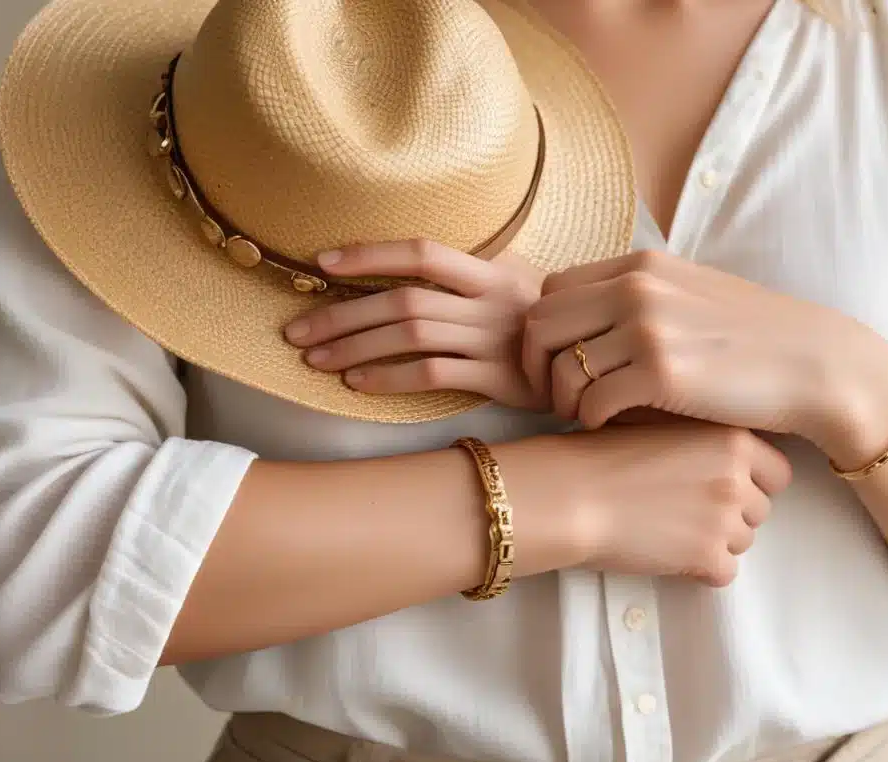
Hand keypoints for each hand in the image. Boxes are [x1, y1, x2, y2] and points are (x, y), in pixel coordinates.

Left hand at [285, 240, 545, 409]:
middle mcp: (492, 299)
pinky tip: (358, 384)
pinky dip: (390, 378)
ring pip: (412, 336)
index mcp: (491, 268)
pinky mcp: (499, 379)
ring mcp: (496, 339)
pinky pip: (433, 375)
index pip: (423, 251)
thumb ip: (460, 274)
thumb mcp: (508, 282)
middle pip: (405, 299)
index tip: (322, 263)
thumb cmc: (534, 321)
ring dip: (355, 347)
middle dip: (342, 314)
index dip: (371, 254)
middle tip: (295, 330)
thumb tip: (390, 267)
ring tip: (314, 359)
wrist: (591, 363)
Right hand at [512, 422, 792, 586]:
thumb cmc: (602, 454)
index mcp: (732, 439)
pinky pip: (724, 573)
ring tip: (669, 530)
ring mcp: (726, 519)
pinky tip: (668, 553)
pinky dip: (700, 570)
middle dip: (730, 513)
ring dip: (714, 541)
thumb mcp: (661, 424)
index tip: (718, 486)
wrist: (570, 493)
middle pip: (760, 510)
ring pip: (742, 542)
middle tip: (685, 510)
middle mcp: (738, 478)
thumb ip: (702, 439)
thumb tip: (723, 458)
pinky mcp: (707, 556)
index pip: (777, 472)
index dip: (750, 482)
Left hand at [522, 250, 881, 443]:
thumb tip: (585, 316)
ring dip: (563, 399)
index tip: (557, 360)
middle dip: (536, 367)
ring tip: (585, 412)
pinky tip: (611, 424)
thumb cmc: (752, 336)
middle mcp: (637, 289)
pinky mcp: (662, 375)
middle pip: (540, 326)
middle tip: (556, 395)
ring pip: (561, 368)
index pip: (550, 290)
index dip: (543, 330)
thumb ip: (639, 294)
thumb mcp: (690, 291)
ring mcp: (648, 330)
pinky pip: (592, 402)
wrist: (813, 364)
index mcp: (640, 266)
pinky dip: (591, 419)